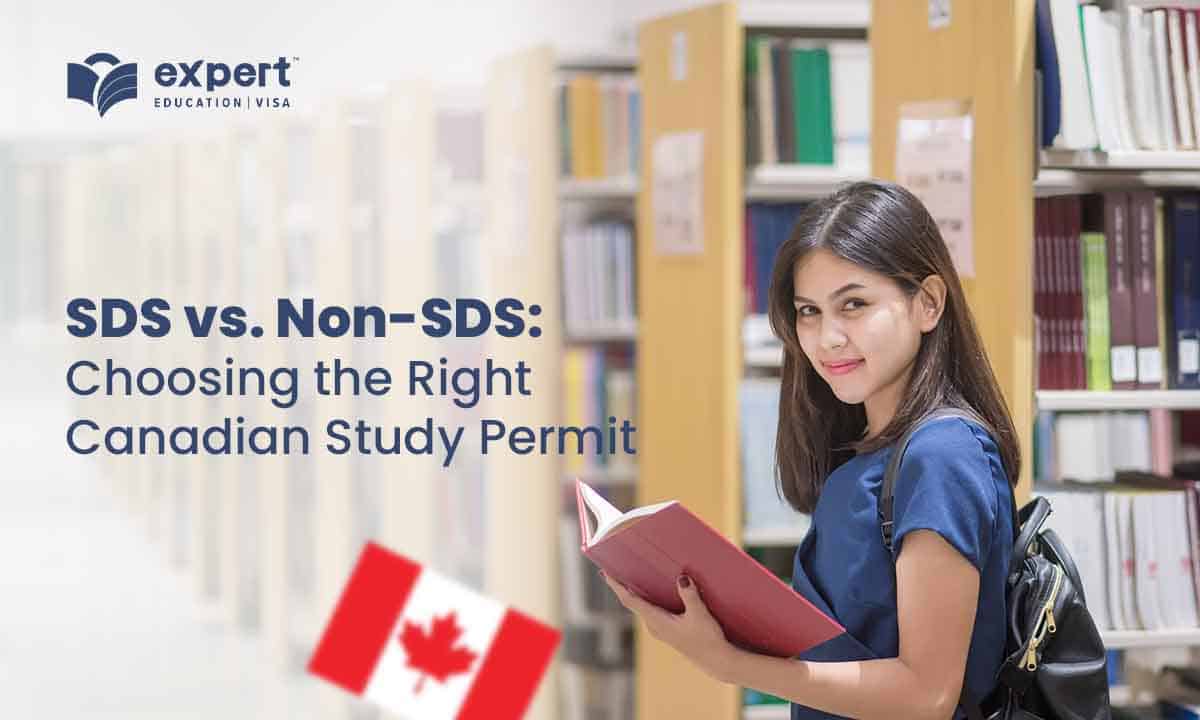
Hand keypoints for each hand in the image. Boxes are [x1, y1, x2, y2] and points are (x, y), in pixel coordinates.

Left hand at [601, 571, 736, 682]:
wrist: (716, 660)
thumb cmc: (707, 639)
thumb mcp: (699, 615)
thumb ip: (690, 595)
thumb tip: (682, 578)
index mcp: (656, 621)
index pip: (630, 600)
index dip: (616, 586)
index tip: (605, 573)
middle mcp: (653, 625)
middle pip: (632, 602)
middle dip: (622, 585)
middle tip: (613, 567)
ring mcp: (659, 628)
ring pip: (641, 606)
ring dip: (634, 591)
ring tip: (629, 574)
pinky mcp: (666, 629)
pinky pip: (650, 610)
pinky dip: (646, 598)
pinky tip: (652, 590)